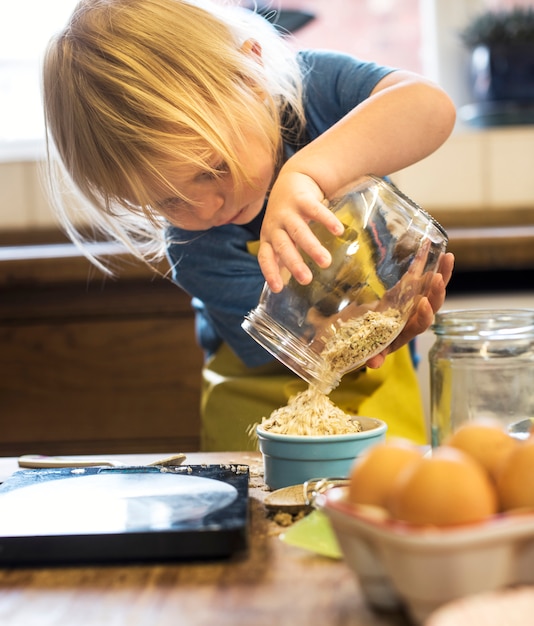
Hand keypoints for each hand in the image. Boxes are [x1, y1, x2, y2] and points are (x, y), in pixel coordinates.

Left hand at [257, 169, 343, 292]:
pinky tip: (338, 231)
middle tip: (306, 280)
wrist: (292, 179)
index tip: (278, 289)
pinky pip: (315, 210)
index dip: (270, 272)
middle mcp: (275, 225)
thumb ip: (287, 254)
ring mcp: (288, 212)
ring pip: (299, 231)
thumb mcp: (281, 235)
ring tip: (326, 262)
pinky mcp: (302, 199)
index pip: (265, 257)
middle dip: (294, 263)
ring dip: (312, 247)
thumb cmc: (287, 216)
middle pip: (283, 246)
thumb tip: (293, 284)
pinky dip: (327, 220)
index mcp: (268, 237)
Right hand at [365, 252, 454, 367]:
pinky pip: (419, 276)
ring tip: (448, 257)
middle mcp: (412, 317)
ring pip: (431, 289)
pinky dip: (426, 263)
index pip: (421, 324)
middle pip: (432, 305)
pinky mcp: (405, 290)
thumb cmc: (359, 340)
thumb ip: (370, 355)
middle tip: (438, 277)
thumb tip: (373, 364)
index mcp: (405, 331)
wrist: (353, 331)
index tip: (423, 304)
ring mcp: (411, 302)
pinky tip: (431, 246)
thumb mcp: (363, 348)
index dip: (424, 315)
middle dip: (437, 292)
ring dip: (442, 273)